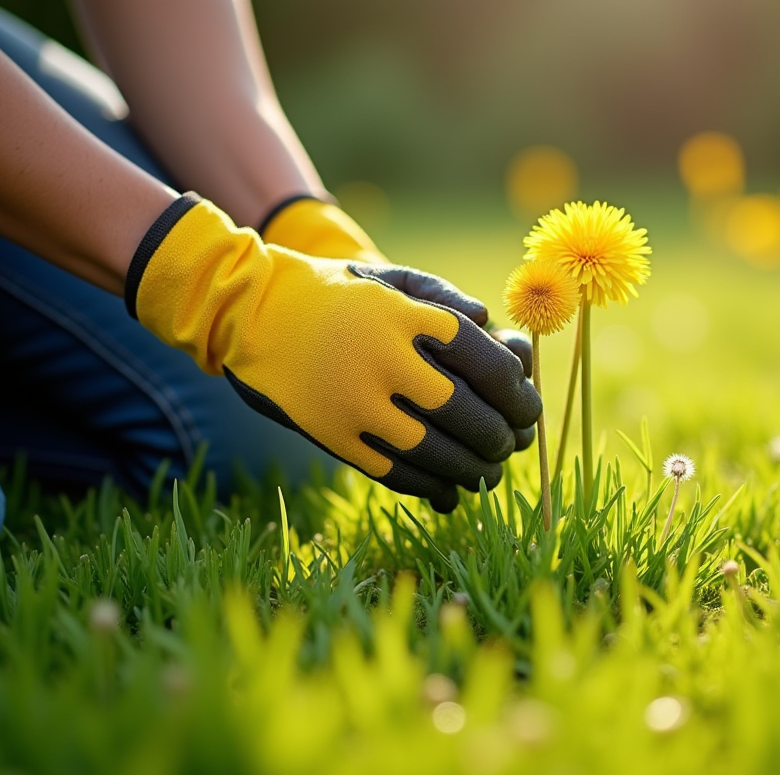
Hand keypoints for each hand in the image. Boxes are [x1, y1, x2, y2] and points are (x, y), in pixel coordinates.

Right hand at [126, 194, 541, 511]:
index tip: (527, 404)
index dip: (517, 391)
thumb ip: (447, 301)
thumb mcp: (391, 279)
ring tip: (491, 472)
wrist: (251, 312)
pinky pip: (395, 472)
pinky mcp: (333, 435)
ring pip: (434, 452)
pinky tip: (451, 490)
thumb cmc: (338, 294)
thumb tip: (496, 336)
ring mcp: (354, 402)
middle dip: (502, 436)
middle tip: (515, 443)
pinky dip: (430, 486)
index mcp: (405, 316)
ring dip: (473, 470)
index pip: (486, 361)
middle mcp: (382, 359)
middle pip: (466, 413)